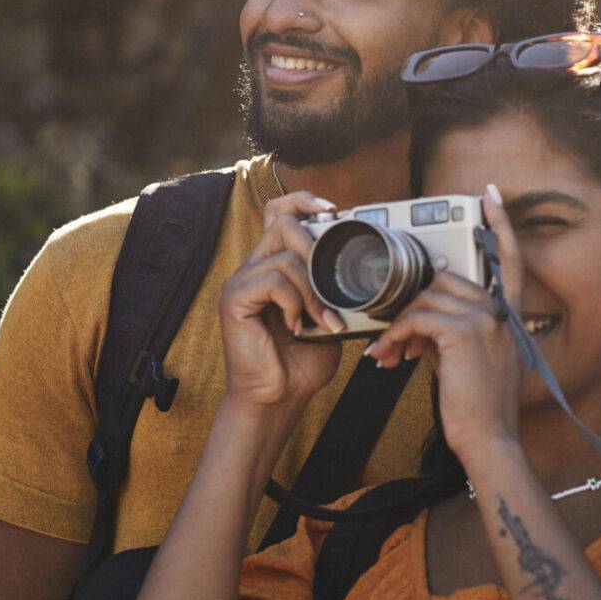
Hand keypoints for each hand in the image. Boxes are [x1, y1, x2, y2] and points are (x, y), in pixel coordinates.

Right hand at [218, 192, 345, 415]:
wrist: (277, 398)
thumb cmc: (300, 362)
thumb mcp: (328, 317)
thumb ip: (335, 290)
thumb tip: (366, 271)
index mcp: (273, 266)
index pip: (279, 212)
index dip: (303, 201)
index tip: (333, 210)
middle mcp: (253, 267)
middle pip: (282, 222)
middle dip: (316, 248)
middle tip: (332, 285)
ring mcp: (241, 281)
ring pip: (286, 256)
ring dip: (314, 290)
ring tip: (322, 321)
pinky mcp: (234, 299)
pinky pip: (274, 280)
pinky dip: (295, 303)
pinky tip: (296, 327)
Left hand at [364, 185, 524, 461]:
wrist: (487, 441)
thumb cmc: (475, 407)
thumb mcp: (468, 360)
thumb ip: (451, 329)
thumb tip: (418, 318)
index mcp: (506, 316)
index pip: (509, 259)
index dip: (500, 224)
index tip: (489, 193)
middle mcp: (499, 311)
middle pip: (444, 279)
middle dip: (411, 304)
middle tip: (391, 338)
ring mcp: (484, 320)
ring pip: (424, 298)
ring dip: (397, 326)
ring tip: (387, 355)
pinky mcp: (463, 333)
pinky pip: (415, 318)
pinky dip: (395, 336)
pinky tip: (388, 358)